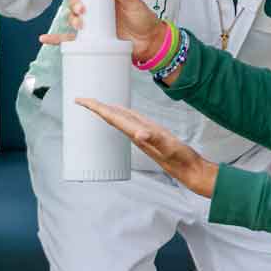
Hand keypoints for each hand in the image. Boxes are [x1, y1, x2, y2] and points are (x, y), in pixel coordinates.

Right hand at [40, 0, 173, 66]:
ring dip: (71, 18)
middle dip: (75, 2)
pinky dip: (56, 38)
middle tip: (83, 8)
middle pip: (76, 0)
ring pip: (72, 17)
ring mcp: (91, 23)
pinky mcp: (89, 39)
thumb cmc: (143, 19)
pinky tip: (46, 38)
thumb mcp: (134, 4)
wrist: (149, 43)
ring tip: (80, 23)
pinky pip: (69, 38)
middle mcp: (95, 7)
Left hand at [77, 98, 217, 196]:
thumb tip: (139, 134)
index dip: (96, 108)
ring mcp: (142, 135)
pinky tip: (122, 113)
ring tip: (97, 104)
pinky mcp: (150, 135)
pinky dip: (122, 114)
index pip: (111, 117)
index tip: (81, 101)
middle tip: (82, 99)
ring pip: (119, 120)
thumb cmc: (180, 159)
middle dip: (96, 108)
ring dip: (107, 111)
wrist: (189, 170)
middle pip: (110, 118)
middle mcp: (136, 134)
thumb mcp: (168, 146)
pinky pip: (130, 122)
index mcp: (136, 133)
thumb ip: (154, 139)